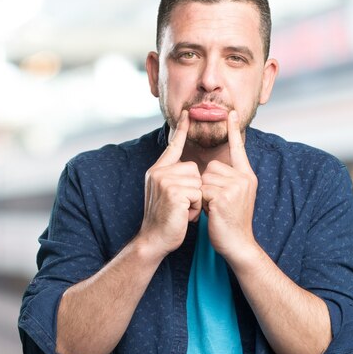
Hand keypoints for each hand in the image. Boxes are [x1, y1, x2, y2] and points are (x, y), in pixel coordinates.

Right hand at [138, 110, 201, 257]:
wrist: (154, 240)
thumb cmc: (166, 220)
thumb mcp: (168, 195)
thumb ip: (175, 179)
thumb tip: (191, 170)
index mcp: (157, 171)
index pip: (172, 146)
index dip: (181, 130)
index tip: (187, 113)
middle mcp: (158, 172)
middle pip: (194, 169)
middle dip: (195, 191)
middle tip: (181, 206)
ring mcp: (164, 181)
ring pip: (197, 182)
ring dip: (195, 201)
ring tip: (182, 212)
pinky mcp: (173, 192)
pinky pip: (197, 194)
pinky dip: (194, 208)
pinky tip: (183, 216)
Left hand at [201, 111, 258, 263]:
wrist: (238, 244)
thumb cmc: (230, 221)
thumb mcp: (235, 196)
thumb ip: (228, 179)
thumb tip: (210, 168)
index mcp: (247, 176)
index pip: (239, 148)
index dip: (234, 131)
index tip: (231, 112)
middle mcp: (244, 178)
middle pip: (211, 166)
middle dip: (207, 184)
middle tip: (216, 202)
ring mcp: (235, 187)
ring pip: (204, 178)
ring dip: (203, 193)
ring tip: (214, 208)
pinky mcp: (222, 197)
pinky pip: (201, 189)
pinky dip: (200, 201)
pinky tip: (211, 212)